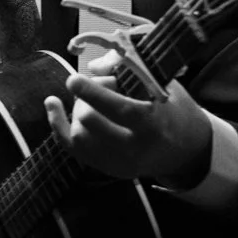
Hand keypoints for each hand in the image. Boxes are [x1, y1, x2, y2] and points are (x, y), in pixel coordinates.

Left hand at [44, 51, 214, 186]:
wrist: (186, 149)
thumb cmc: (172, 107)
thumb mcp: (159, 83)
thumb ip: (128, 69)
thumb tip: (94, 67)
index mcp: (154, 123)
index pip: (120, 110)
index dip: (94, 94)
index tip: (74, 79)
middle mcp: (136, 148)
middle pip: (92, 124)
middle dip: (83, 99)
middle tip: (88, 84)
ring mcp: (121, 163)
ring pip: (79, 137)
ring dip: (76, 110)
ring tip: (87, 98)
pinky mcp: (109, 169)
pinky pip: (73, 149)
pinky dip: (58, 125)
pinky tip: (52, 103)